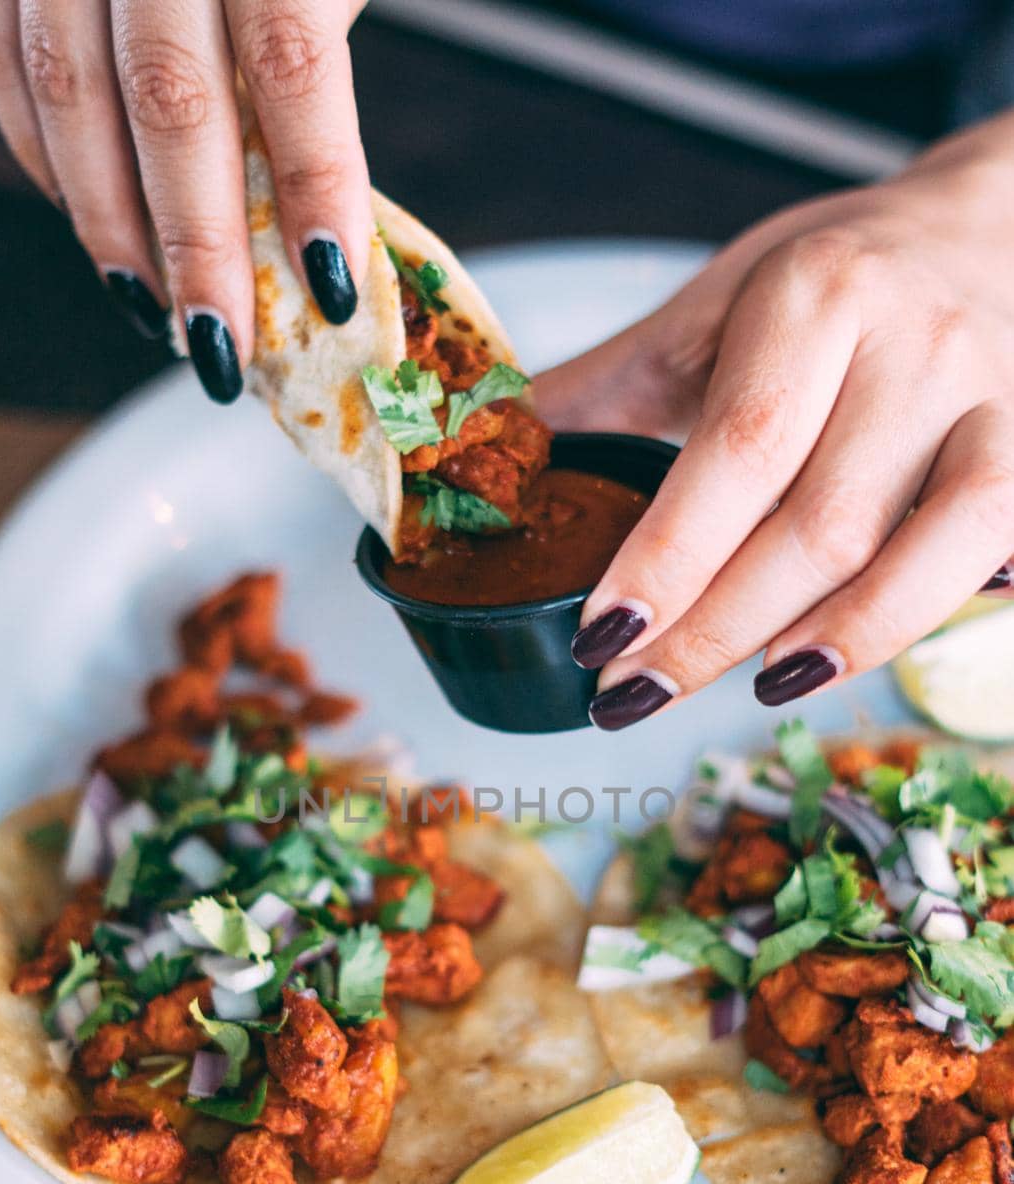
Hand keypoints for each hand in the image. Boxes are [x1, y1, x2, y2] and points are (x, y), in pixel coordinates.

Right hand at [0, 0, 369, 400]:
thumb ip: (323, 51)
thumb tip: (320, 220)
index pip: (291, 64)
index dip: (312, 190)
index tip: (334, 292)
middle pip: (169, 100)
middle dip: (196, 248)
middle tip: (223, 350)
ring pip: (66, 93)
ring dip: (110, 227)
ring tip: (157, 312)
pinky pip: (5, 64)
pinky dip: (47, 160)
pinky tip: (95, 222)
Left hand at [535, 115, 1013, 728]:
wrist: (988, 231)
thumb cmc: (833, 283)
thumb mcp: (711, 309)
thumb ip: (604, 390)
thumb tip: (479, 464)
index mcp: (816, 295)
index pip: (739, 450)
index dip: (671, 558)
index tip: (600, 638)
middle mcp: (918, 344)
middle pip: (821, 523)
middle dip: (717, 628)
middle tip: (633, 690)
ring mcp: (997, 400)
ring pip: (920, 549)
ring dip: (833, 641)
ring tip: (750, 693)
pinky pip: (994, 551)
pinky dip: (917, 618)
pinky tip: (844, 658)